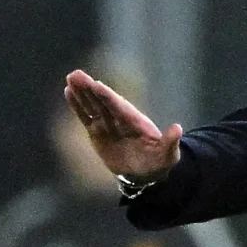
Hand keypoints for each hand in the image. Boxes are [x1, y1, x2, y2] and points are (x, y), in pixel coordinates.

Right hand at [64, 69, 181, 181]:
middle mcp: (120, 119)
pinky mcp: (97, 132)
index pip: (119, 107)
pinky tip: (68, 92)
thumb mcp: (168, 154)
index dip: (108, 96)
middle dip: (90, 89)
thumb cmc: (159, 161)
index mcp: (136, 122)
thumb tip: (178, 129)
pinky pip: (85, 117)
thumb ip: (170, 142)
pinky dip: (77, 106)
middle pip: (103, 101)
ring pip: (92, 105)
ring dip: (81, 92)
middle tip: (76, 74)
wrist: (146, 172)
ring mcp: (108, 124)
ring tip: (71, 78)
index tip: (96, 84)